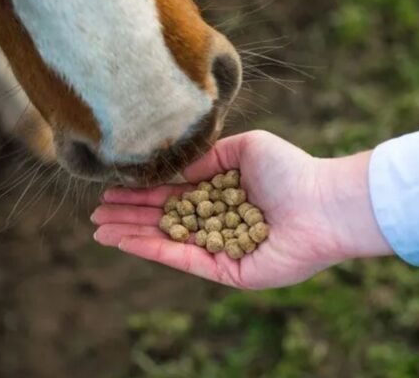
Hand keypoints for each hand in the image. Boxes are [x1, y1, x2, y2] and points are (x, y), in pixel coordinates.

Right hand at [91, 131, 392, 289]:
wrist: (322, 201)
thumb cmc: (290, 169)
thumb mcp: (244, 148)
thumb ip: (208, 158)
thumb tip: (176, 170)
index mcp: (223, 195)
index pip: (174, 196)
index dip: (144, 194)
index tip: (114, 190)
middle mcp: (219, 222)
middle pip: (165, 220)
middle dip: (130, 216)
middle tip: (96, 214)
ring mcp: (221, 248)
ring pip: (168, 240)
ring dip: (132, 234)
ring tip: (100, 229)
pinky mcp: (227, 270)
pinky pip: (183, 259)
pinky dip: (153, 249)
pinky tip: (125, 240)